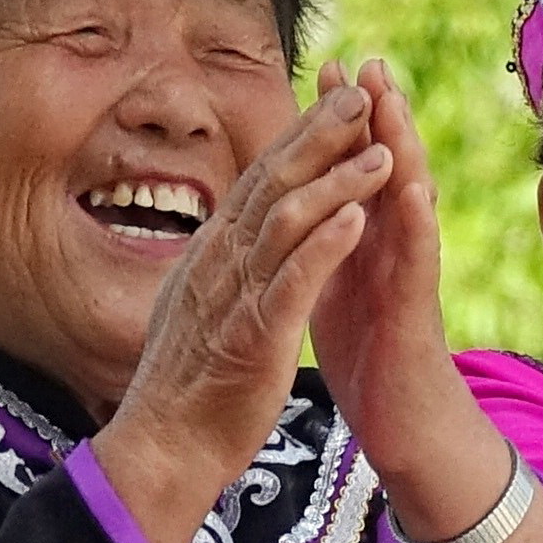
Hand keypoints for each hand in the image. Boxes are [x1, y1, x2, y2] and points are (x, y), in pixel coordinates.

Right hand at [94, 80, 394, 542]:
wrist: (162, 449)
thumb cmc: (188, 388)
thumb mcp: (202, 310)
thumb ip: (218, 271)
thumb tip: (225, 241)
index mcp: (213, 255)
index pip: (260, 179)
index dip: (299, 136)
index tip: (337, 100)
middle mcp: (220, 263)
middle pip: (273, 181)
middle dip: (320, 135)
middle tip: (362, 94)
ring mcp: (234, 298)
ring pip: (285, 221)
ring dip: (336, 182)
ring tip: (380, 151)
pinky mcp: (253, 337)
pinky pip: (291, 282)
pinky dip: (325, 246)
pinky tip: (358, 219)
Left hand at [302, 59, 504, 517]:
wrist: (402, 426)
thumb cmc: (368, 357)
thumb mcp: (334, 285)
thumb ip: (325, 240)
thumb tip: (304, 203)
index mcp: (365, 239)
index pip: (354, 166)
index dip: (339, 120)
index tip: (323, 69)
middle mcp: (392, 247)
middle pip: (387, 167)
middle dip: (377, 113)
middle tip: (366, 61)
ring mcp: (408, 276)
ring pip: (409, 201)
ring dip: (404, 149)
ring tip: (393, 102)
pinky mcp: (416, 313)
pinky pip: (417, 262)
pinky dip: (417, 224)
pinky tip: (414, 189)